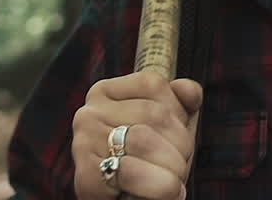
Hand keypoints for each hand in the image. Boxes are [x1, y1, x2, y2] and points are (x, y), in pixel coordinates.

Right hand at [71, 71, 203, 199]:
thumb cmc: (149, 167)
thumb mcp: (170, 130)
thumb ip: (182, 104)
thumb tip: (189, 89)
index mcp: (106, 93)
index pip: (153, 83)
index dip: (178, 112)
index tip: (177, 138)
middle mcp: (88, 112)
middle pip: (153, 113)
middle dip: (180, 144)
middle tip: (180, 167)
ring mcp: (83, 142)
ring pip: (143, 139)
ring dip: (171, 167)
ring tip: (173, 182)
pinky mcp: (84, 175)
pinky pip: (130, 172)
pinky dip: (156, 186)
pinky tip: (160, 192)